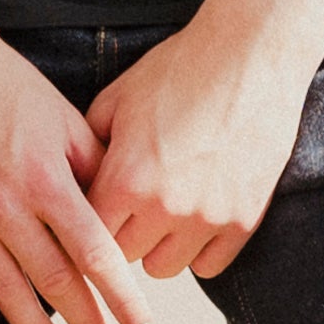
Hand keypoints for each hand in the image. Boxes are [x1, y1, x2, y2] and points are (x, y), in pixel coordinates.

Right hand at [0, 35, 154, 323]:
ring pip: (8, 294)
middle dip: (89, 322)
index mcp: (47, 178)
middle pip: (56, 283)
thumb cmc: (3, 83)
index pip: (95, 253)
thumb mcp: (61, 115)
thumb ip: (92, 163)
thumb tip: (123, 203)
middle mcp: (7, 206)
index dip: (121, 297)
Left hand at [85, 14, 323, 280]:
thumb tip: (73, 180)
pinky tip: (194, 218)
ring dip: (158, 247)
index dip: (87, 222)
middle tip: (128, 208)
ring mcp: (207, 218)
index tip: (94, 211)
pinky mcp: (243, 221)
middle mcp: (164, 207)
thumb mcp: (118, 98)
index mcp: (126, 177)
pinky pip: (209, 266)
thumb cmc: (180, 69)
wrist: (250, 56)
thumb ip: (89, 145)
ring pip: (164, 268)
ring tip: (161, 213)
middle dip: (121, 234)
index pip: (88, 235)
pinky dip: (198, 249)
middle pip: (123, 257)